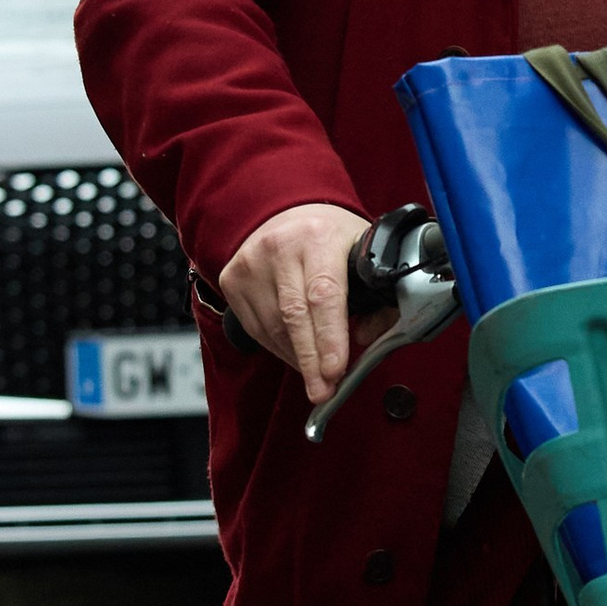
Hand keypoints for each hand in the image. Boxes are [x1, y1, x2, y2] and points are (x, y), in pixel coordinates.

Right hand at [219, 199, 376, 405]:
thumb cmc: (329, 239)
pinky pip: (256, 328)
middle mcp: (279, 247)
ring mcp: (250, 263)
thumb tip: (365, 338)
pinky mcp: (232, 279)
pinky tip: (295, 354)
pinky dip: (278, 348)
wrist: (285, 213)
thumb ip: (374, 297)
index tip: (336, 370)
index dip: (330, 336)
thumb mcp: (362, 253)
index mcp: (318, 237)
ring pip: (272, 328)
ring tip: (316, 375)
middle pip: (293, 316)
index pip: (323, 293)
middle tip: (324, 392)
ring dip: (297, 358)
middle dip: (311, 361)